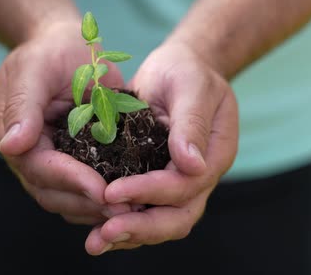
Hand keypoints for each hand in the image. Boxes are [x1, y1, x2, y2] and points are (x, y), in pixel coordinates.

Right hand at [0, 21, 130, 224]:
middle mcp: (27, 154)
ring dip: (96, 209)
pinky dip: (102, 199)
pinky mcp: (73, 162)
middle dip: (87, 202)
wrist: (68, 47)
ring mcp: (50, 161)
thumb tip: (11, 145)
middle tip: (124, 211)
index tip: (102, 191)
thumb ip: (23, 104)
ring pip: (67, 199)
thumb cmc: (51, 51)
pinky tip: (129, 202)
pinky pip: (83, 190)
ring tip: (131, 211)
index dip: (70, 181)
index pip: (39, 168)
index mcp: (10, 134)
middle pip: (51, 192)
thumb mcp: (35, 68)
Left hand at [84, 43, 238, 253]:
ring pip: (163, 222)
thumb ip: (191, 123)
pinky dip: (124, 223)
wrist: (180, 68)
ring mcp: (181, 183)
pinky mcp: (159, 181)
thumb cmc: (187, 71)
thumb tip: (192, 164)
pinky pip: (146, 211)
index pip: (186, 185)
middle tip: (104, 234)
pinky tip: (97, 228)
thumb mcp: (191, 86)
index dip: (150, 192)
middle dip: (141, 228)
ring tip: (95, 243)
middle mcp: (200, 175)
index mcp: (215, 153)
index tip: (111, 192)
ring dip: (130, 235)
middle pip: (179, 217)